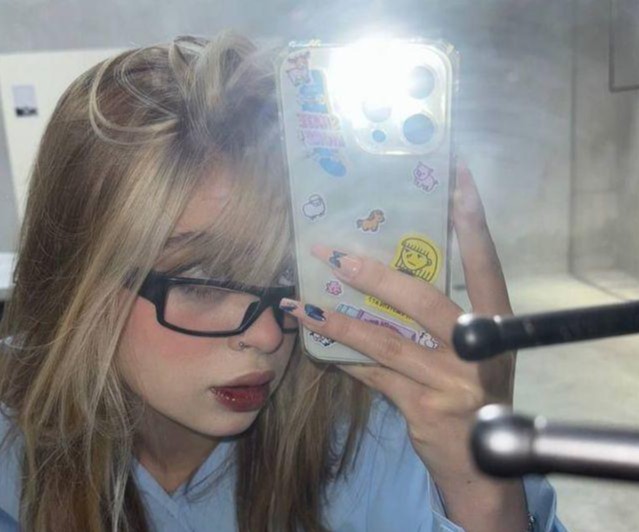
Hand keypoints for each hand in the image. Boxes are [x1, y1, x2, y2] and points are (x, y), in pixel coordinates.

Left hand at [280, 164, 526, 531]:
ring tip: (302, 304)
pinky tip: (317, 346)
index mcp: (497, 325)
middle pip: (424, 299)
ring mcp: (452, 381)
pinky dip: (344, 359)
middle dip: (375, 275)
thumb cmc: (471, 393)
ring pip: (386, 340)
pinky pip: (372, 375)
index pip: (486, 264)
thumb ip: (441, 317)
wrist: (480, 464)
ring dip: (340, 321)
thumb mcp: (471, 351)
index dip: (471, 221)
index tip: (456, 178)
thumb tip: (385, 275)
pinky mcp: (423, 408)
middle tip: (332, 253)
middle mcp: (479, 350)